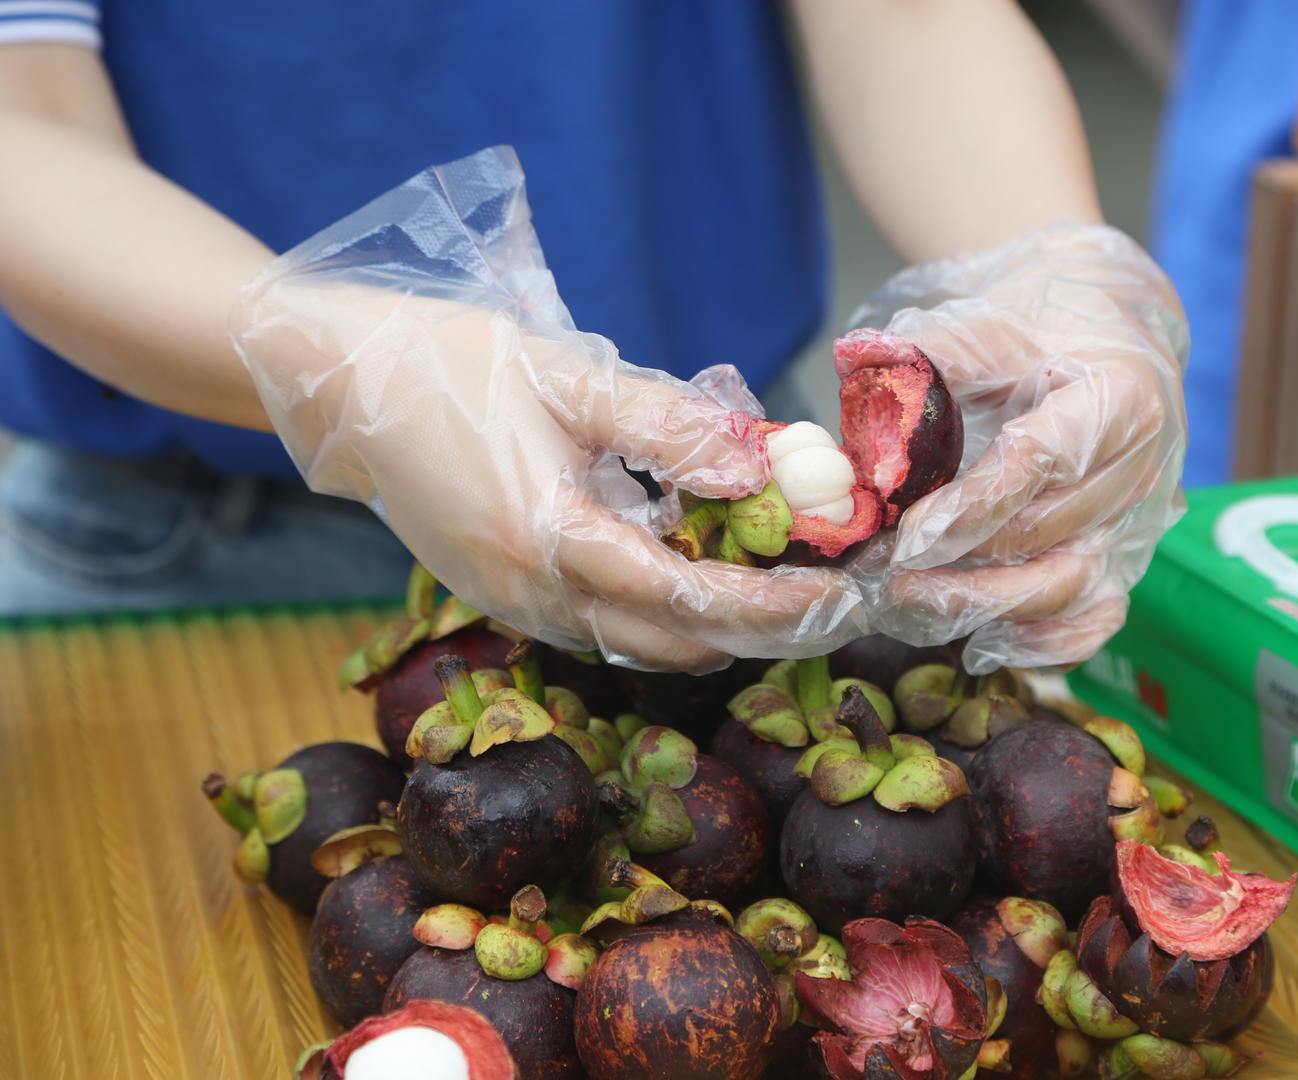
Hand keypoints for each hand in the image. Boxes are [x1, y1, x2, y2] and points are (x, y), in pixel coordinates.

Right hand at [233, 149, 863, 670]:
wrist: (334, 380)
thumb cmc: (448, 363)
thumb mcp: (567, 377)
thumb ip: (665, 425)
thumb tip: (754, 468)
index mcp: (551, 540)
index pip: (686, 597)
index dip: (768, 604)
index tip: (835, 594)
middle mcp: (532, 594)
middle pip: (668, 644)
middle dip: (754, 631)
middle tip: (826, 598)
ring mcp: (512, 603)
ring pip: (634, 644)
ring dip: (710, 626)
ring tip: (778, 582)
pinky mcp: (503, 593)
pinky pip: (600, 624)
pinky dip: (660, 609)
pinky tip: (696, 562)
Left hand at [854, 222, 1188, 673]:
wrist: (1106, 341)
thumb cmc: (1038, 333)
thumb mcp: (986, 325)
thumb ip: (925, 355)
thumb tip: (856, 369)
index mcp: (1120, 396)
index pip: (1037, 463)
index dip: (967, 507)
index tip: (904, 537)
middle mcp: (1142, 467)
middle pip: (1047, 533)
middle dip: (958, 562)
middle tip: (881, 573)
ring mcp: (1139, 519)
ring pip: (1069, 585)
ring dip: (985, 604)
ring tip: (909, 602)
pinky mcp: (1128, 557)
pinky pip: (1096, 618)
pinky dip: (1044, 642)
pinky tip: (981, 641)